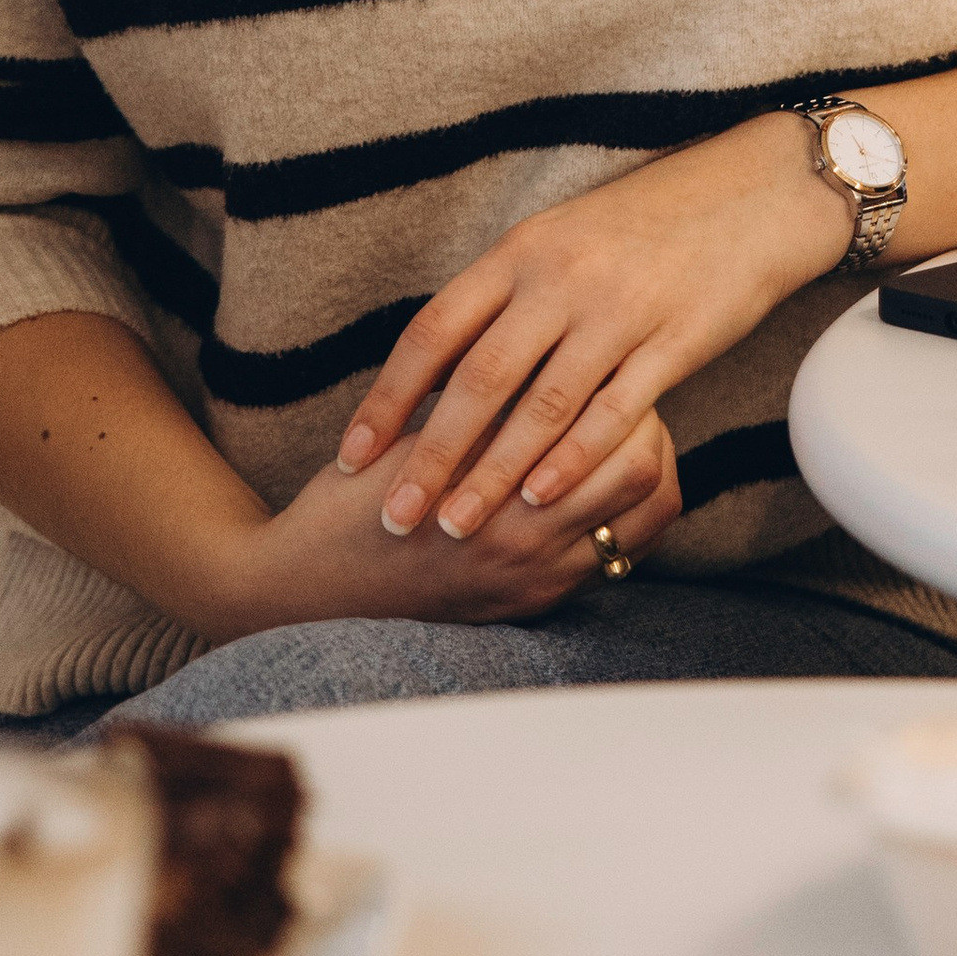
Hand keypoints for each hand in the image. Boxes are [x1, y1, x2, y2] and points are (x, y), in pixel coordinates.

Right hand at [201, 408, 681, 640]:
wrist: (309, 584)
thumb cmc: (356, 495)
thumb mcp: (422, 439)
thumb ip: (494, 408)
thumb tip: (562, 351)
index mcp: (509, 504)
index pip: (626, 451)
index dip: (629, 398)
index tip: (611, 362)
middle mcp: (535, 554)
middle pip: (645, 485)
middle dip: (647, 432)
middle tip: (627, 389)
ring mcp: (538, 586)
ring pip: (640, 527)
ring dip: (639, 479)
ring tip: (619, 435)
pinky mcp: (531, 604)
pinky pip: (611, 563)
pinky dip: (621, 520)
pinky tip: (600, 484)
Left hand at [336, 112, 844, 538]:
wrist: (752, 194)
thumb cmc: (646, 222)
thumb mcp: (559, 238)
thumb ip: (502, 295)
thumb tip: (439, 358)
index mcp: (520, 250)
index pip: (434, 331)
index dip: (388, 397)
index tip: (351, 454)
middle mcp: (560, 279)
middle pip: (478, 379)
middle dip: (429, 456)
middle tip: (394, 516)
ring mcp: (618, 311)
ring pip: (539, 406)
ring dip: (492, 474)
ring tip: (456, 525)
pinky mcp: (673, 342)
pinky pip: (612, 411)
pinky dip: (571, 460)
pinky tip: (540, 500)